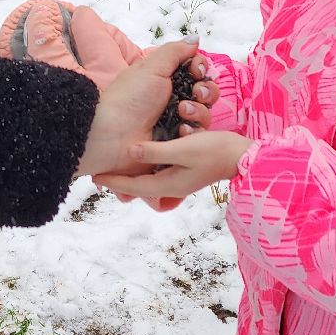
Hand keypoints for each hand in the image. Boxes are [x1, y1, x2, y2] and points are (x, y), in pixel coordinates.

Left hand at [74, 41, 200, 177]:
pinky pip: (197, 134)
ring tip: (183, 111)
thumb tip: (195, 38)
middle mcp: (174, 97)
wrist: (114, 134)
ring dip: (199, 110)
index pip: (196, 69)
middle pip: (206, 91)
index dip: (201, 68)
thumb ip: (175, 51)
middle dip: (206, 90)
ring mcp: (177, 120)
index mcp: (166, 78)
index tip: (196, 70)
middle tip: (196, 92)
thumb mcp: (151, 67)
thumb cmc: (129, 98)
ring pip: (205, 112)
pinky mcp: (177, 140)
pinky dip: (193, 130)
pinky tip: (182, 129)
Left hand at [95, 131, 251, 203]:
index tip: (95, 176)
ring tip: (113, 168)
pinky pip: (157, 174)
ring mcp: (178, 181)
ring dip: (130, 176)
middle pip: (137, 186)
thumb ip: (157, 151)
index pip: (134, 185)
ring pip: (146, 181)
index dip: (114, 181)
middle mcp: (170, 186)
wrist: (241, 156)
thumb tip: (132, 151)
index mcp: (168, 184)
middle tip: (98, 173)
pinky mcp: (184, 173)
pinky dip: (144, 169)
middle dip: (118, 181)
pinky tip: (138, 161)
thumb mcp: (184, 148)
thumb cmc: (215, 151)